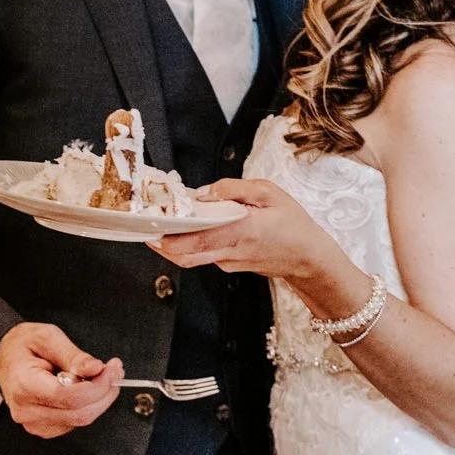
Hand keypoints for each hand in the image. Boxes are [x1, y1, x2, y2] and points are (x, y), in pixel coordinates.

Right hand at [0, 323, 121, 439]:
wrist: (3, 357)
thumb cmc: (22, 346)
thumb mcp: (48, 337)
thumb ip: (73, 355)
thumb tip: (96, 369)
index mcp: (24, 384)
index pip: (68, 397)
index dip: (96, 386)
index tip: (111, 370)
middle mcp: (26, 409)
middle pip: (79, 413)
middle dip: (104, 393)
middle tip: (115, 371)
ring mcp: (33, 422)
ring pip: (80, 420)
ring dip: (99, 399)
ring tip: (102, 375)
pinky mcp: (43, 427)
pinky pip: (74, 422)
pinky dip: (88, 406)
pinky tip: (87, 388)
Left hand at [153, 179, 336, 280]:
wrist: (309, 259)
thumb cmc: (293, 224)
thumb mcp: (269, 193)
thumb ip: (234, 189)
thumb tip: (202, 192)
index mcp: (240, 231)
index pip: (194, 240)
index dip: (166, 235)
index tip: (149, 222)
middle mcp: (229, 251)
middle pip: (182, 255)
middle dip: (159, 241)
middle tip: (144, 222)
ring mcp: (227, 262)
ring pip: (190, 256)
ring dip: (173, 241)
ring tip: (162, 219)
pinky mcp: (228, 265)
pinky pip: (203, 254)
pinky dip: (192, 241)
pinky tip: (189, 225)